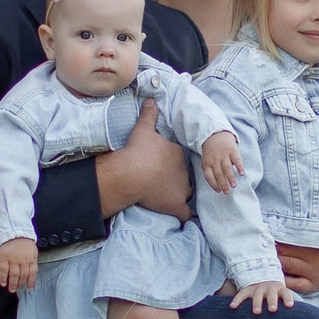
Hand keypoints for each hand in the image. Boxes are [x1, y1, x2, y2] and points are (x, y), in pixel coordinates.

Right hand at [0, 238, 37, 291]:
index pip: (33, 273)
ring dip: (13, 284)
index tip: (30, 289)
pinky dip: (3, 278)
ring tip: (12, 289)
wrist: (14, 232)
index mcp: (31, 258)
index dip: (31, 282)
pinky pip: (4, 271)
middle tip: (18, 289)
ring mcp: (13, 260)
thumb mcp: (32, 251)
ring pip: (14, 275)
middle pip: (23, 276)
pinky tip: (3, 283)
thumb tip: (31, 273)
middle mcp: (23, 260)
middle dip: (21, 284)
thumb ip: (32, 261)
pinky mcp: (4, 258)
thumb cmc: (24, 242)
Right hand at [100, 105, 192, 222]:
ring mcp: (181, 189)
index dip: (170, 162)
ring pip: (187, 193)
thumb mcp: (143, 129)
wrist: (131, 173)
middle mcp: (184, 171)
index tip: (159, 165)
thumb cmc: (137, 151)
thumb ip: (149, 115)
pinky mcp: (176, 205)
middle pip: (183, 175)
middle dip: (176, 178)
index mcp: (177, 154)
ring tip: (169, 197)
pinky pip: (186, 214)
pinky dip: (185, 216)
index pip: (178, 158)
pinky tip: (183, 219)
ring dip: (180, 195)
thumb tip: (150, 100)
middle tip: (161, 181)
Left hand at [200, 131, 242, 193]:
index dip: (213, 184)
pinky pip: (236, 159)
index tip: (219, 191)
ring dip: (230, 177)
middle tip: (227, 192)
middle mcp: (215, 160)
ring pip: (226, 168)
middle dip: (223, 184)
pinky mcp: (232, 150)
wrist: (216, 135)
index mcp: (207, 163)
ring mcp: (223, 155)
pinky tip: (242, 173)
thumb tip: (217, 185)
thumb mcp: (206, 160)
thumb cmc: (211, 152)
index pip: (209, 176)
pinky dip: (239, 167)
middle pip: (218, 174)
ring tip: (234, 185)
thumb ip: (210, 171)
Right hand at [228, 277, 294, 313]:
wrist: (263, 279)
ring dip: (257, 303)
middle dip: (272, 302)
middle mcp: (270, 289)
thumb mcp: (282, 297)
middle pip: (272, 294)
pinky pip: (241, 294)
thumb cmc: (276, 296)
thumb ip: (287, 308)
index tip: (290, 305)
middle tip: (272, 310)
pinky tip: (232, 307)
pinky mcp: (247, 290)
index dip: (288, 299)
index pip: (286, 293)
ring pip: (258, 295)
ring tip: (256, 312)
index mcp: (280, 290)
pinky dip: (237, 300)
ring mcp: (258, 288)